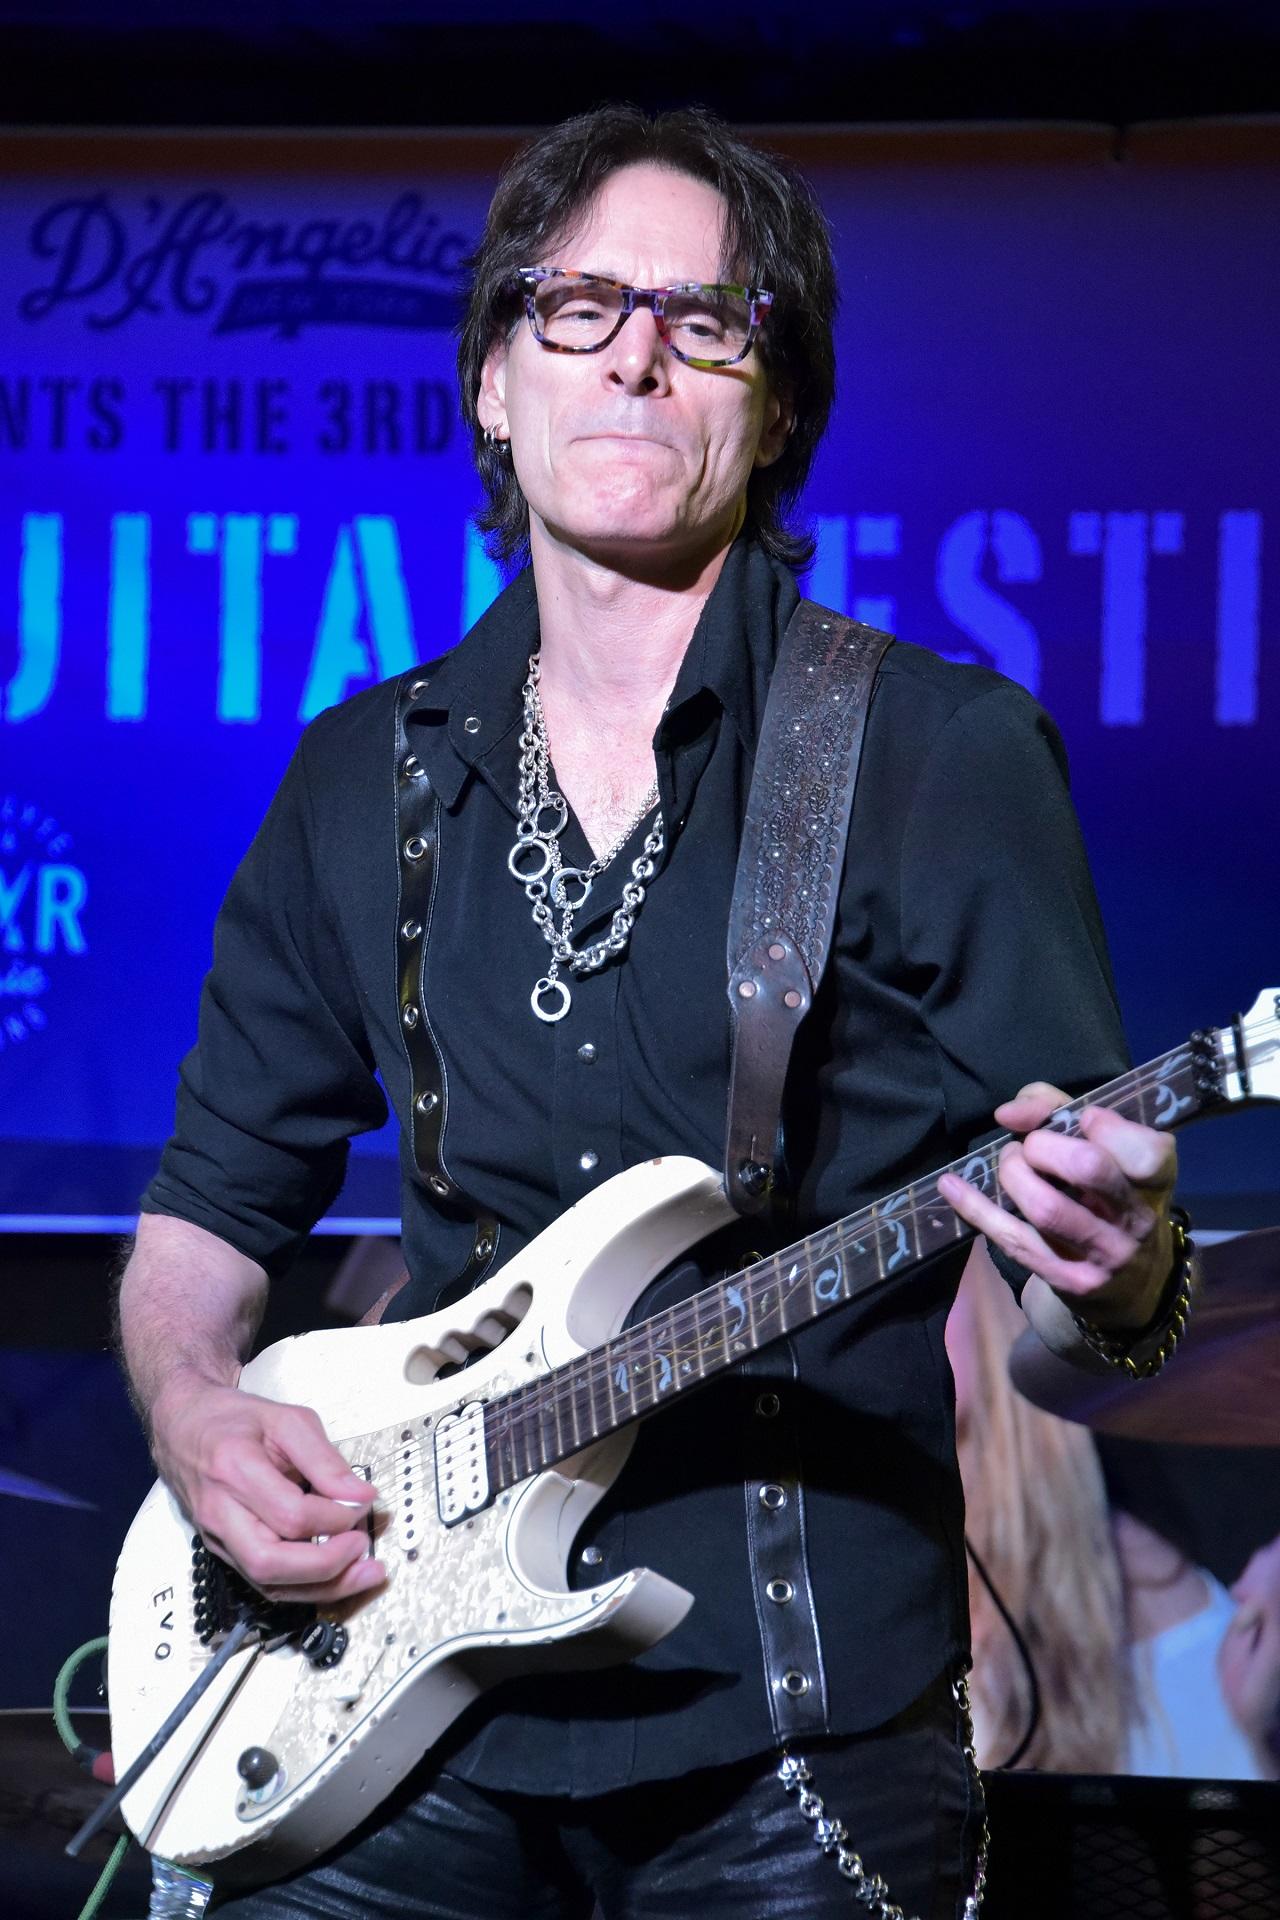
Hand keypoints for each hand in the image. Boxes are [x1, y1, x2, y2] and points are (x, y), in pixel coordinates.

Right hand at [149, 1372, 384, 1605]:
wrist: (183, 1425)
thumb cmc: (235, 1419)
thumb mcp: (287, 1420)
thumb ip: (325, 1459)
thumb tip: (362, 1496)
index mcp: (234, 1468)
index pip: (290, 1514)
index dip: (335, 1516)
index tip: (364, 1502)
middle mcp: (219, 1511)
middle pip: (270, 1562)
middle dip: (326, 1565)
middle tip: (364, 1548)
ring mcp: (216, 1537)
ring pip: (266, 1583)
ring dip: (321, 1587)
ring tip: (364, 1575)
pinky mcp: (221, 1550)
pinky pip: (262, 1582)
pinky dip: (303, 1586)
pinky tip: (336, 1576)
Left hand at [937, 1081, 1177, 1331]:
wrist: (1133, 1287)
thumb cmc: (1112, 1200)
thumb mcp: (1108, 1155)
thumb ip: (1061, 1112)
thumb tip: (1009, 1112)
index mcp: (1156, 1180)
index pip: (1144, 1148)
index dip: (1106, 1125)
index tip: (1082, 1118)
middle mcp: (1138, 1218)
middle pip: (1089, 1168)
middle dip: (1044, 1146)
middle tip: (1031, 1147)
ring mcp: (1106, 1255)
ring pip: (1048, 1209)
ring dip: (1013, 1175)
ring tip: (1010, 1165)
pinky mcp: (1072, 1282)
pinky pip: (1015, 1240)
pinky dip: (977, 1208)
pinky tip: (952, 1187)